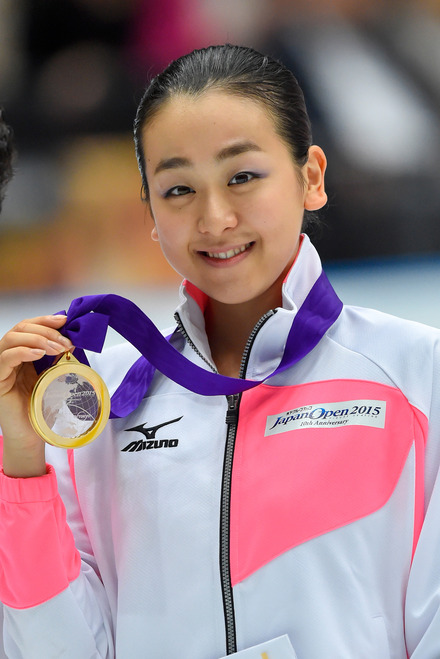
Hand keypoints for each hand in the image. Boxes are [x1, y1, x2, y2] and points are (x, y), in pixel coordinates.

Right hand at [0, 315, 73, 476]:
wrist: (33, 433)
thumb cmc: (43, 406)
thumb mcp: (54, 376)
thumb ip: (58, 358)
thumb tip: (71, 341)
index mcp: (22, 352)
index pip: (28, 326)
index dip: (45, 320)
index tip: (64, 320)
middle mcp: (8, 356)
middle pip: (21, 328)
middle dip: (46, 330)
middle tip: (65, 341)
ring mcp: (1, 367)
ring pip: (11, 338)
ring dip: (38, 339)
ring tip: (57, 348)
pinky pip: (5, 358)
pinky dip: (23, 351)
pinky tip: (39, 354)